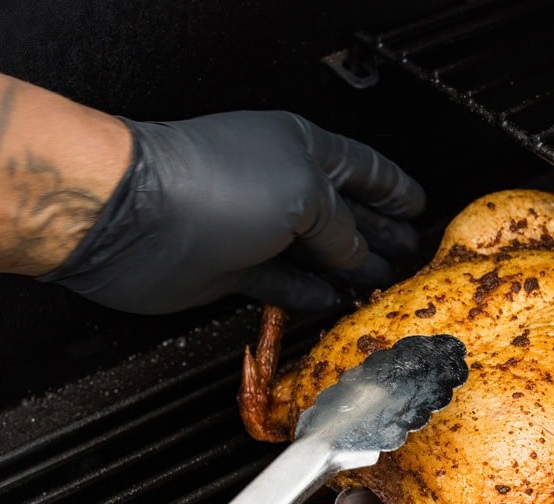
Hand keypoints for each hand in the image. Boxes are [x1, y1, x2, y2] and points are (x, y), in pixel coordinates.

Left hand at [39, 111, 425, 313]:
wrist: (134, 216)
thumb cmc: (213, 182)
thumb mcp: (304, 194)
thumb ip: (344, 227)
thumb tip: (361, 253)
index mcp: (302, 150)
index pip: (365, 169)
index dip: (396, 188)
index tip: (420, 206)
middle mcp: (279, 186)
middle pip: (344, 213)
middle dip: (380, 232)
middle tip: (410, 252)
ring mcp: (253, 229)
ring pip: (316, 253)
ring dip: (349, 270)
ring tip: (380, 283)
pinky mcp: (230, 270)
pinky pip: (282, 285)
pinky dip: (308, 296)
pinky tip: (330, 303)